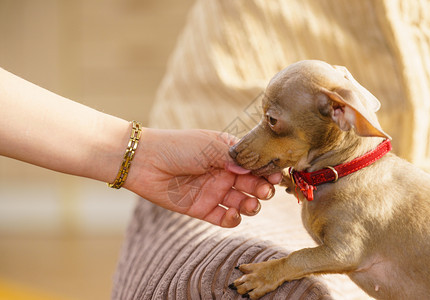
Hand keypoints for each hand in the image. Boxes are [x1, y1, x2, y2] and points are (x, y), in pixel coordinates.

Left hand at [124, 129, 281, 227]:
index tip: (277, 175)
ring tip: (251, 205)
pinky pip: (225, 218)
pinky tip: (232, 213)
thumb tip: (253, 169)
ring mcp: (215, 191)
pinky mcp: (203, 209)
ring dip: (252, 205)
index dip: (268, 170)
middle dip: (263, 189)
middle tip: (265, 191)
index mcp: (228, 154)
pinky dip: (233, 219)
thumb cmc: (178, 147)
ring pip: (242, 203)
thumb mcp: (207, 146)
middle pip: (253, 184)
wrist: (145, 162)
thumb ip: (233, 157)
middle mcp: (225, 173)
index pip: (255, 164)